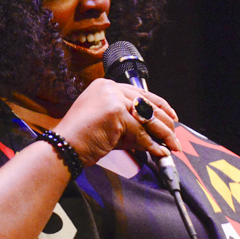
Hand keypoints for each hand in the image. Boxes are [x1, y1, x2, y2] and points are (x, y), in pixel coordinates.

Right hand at [53, 79, 178, 165]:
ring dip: (163, 133)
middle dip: (164, 122)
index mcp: (106, 86)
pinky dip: (152, 144)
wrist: (64, 147)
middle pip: (147, 103)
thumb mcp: (109, 125)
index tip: (171, 116)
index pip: (140, 93)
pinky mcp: (115, 111)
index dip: (159, 105)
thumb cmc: (81, 139)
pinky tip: (159, 152)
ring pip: (146, 117)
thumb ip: (129, 124)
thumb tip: (154, 134)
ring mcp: (112, 97)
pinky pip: (140, 131)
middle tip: (174, 135)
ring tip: (171, 145)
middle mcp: (109, 87)